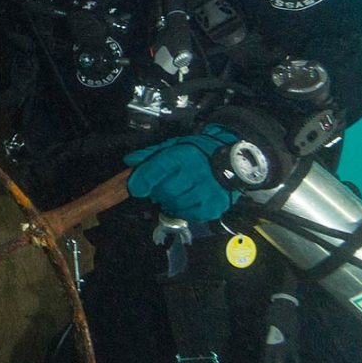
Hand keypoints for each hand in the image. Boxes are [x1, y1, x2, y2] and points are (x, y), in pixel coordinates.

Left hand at [123, 126, 238, 223]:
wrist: (232, 161)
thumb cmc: (198, 153)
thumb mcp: (174, 147)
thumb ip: (151, 155)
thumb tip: (129, 162)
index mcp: (184, 156)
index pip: (158, 169)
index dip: (143, 180)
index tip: (135, 188)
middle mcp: (196, 174)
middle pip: (164, 192)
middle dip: (157, 192)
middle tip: (161, 189)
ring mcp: (206, 192)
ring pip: (175, 205)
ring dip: (169, 202)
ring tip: (175, 193)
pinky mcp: (213, 207)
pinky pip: (188, 215)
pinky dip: (183, 210)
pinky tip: (187, 200)